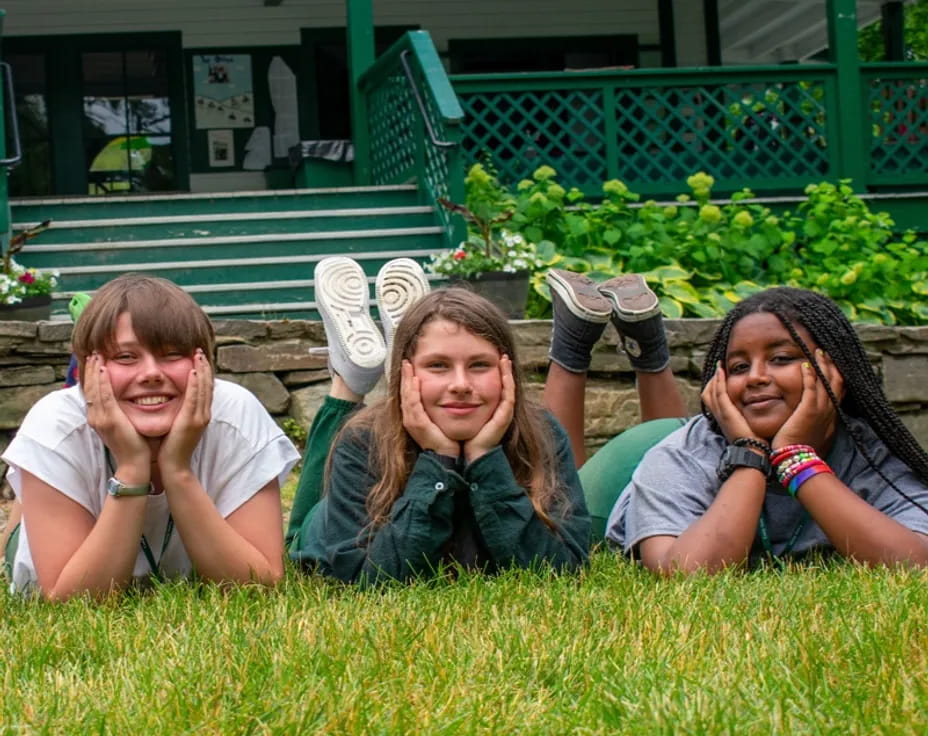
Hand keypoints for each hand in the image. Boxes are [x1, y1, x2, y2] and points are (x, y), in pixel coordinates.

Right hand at [83, 353, 150, 478]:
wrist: (135, 464)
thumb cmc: (134, 445)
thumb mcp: (124, 424)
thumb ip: (122, 412)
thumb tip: (128, 399)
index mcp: (99, 418)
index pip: (93, 392)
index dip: (93, 376)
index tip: (96, 361)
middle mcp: (96, 417)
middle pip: (89, 388)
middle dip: (91, 369)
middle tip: (94, 352)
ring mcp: (101, 418)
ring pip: (94, 389)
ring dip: (95, 371)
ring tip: (97, 355)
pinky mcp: (110, 419)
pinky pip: (104, 396)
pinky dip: (102, 382)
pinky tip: (103, 369)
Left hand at [158, 350, 212, 475]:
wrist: (174, 465)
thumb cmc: (172, 447)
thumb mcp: (178, 425)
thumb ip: (179, 412)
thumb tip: (172, 400)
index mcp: (201, 414)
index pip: (205, 388)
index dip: (203, 372)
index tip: (198, 358)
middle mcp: (204, 414)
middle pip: (207, 385)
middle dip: (204, 366)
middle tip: (200, 350)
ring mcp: (200, 417)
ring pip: (203, 388)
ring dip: (201, 370)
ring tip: (198, 354)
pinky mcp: (191, 420)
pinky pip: (195, 397)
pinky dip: (195, 383)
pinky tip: (193, 371)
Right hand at [400, 360, 458, 456]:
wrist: (445, 456)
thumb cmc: (444, 439)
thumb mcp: (437, 420)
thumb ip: (436, 408)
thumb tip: (443, 396)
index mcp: (413, 417)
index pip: (408, 395)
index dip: (407, 381)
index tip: (409, 367)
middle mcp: (409, 418)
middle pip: (404, 393)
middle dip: (404, 377)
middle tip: (406, 362)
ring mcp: (412, 421)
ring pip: (406, 396)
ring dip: (407, 380)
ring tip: (408, 367)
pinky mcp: (418, 424)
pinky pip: (413, 404)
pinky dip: (413, 392)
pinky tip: (414, 381)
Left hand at [463, 355, 515, 462]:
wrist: (471, 454)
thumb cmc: (465, 436)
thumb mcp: (462, 415)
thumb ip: (460, 405)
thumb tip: (449, 392)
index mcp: (492, 409)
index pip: (498, 387)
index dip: (498, 374)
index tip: (494, 360)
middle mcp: (501, 410)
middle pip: (506, 386)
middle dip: (505, 370)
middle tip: (503, 356)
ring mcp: (505, 412)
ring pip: (509, 387)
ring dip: (508, 372)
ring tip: (505, 359)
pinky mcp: (505, 415)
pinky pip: (509, 395)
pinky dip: (508, 382)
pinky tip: (505, 371)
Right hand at [701, 362, 760, 443]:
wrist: (753, 452)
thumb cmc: (754, 443)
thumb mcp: (748, 428)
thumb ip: (747, 419)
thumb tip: (756, 412)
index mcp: (723, 419)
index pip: (712, 400)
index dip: (713, 388)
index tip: (720, 378)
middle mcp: (718, 416)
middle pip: (707, 394)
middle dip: (712, 380)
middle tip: (719, 369)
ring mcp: (721, 413)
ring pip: (711, 391)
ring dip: (714, 377)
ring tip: (719, 366)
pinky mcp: (726, 411)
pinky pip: (719, 392)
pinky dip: (718, 380)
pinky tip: (721, 370)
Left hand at [773, 350, 843, 451]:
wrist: (798, 461)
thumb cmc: (802, 451)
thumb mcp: (815, 436)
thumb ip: (816, 426)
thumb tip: (815, 423)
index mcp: (831, 417)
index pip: (838, 392)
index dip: (837, 378)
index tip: (834, 366)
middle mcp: (829, 412)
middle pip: (836, 383)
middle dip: (832, 366)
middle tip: (828, 353)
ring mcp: (820, 411)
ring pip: (826, 382)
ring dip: (822, 365)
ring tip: (818, 352)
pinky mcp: (808, 411)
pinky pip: (811, 388)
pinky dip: (810, 375)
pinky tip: (806, 364)